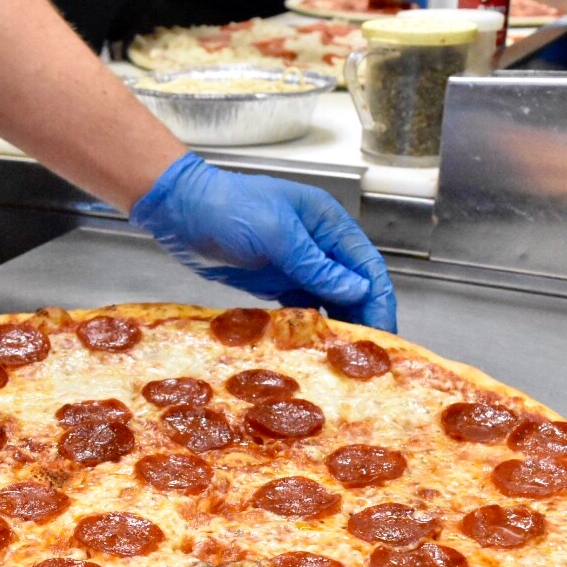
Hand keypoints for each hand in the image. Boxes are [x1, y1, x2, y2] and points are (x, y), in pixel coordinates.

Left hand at [130, 153, 396, 331]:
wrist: (181, 211)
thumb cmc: (229, 210)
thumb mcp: (278, 236)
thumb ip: (317, 265)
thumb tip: (359, 290)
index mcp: (328, 224)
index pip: (367, 266)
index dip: (379, 300)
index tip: (384, 332)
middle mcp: (319, 244)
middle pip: (353, 285)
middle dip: (365, 317)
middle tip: (369, 356)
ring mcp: (296, 263)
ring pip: (330, 299)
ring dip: (339, 324)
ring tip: (345, 356)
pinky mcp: (275, 280)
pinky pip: (302, 306)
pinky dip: (310, 324)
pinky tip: (315, 344)